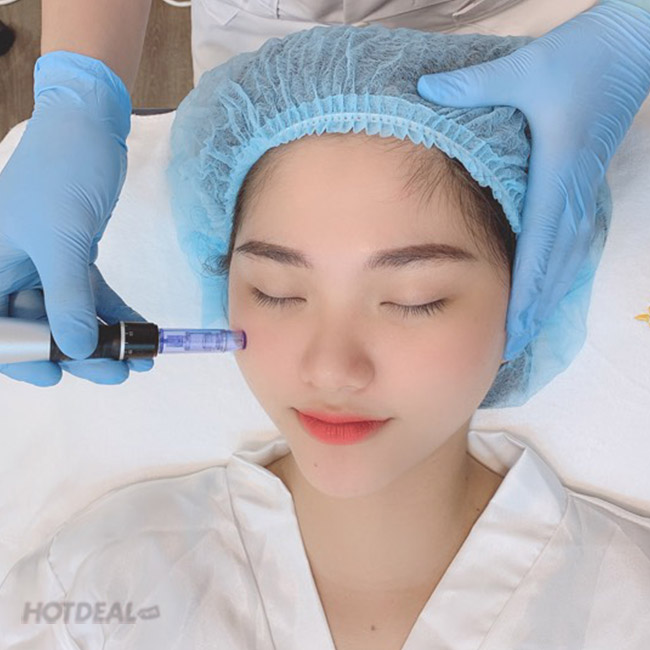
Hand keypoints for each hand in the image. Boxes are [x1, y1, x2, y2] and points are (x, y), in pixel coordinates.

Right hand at [0, 51, 152, 385]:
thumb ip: (67, 299)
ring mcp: (43, 264)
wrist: (89, 128)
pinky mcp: (73, 256)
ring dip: (106, 336)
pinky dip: (116, 312)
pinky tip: (143, 329)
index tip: (57, 378)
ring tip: (141, 358)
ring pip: (70, 314)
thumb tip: (77, 351)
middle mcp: (11, 269)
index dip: (23, 359)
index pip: (0, 329)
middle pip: (39, 328)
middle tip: (119, 372)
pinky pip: (92, 294)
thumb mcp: (62, 241)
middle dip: (80, 353)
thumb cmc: (62, 174)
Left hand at [417, 0, 649, 359]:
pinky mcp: (580, 190)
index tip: (512, 331)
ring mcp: (580, 197)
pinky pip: (568, 246)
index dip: (525, 295)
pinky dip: (554, 276)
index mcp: (555, 179)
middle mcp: (570, 198)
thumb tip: (424, 89)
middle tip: (511, 348)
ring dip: (544, 300)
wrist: (629, 51)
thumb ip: (474, 86)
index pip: (539, 250)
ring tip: (523, 332)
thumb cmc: (579, 62)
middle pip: (553, 269)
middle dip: (533, 312)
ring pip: (563, 262)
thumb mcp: (524, 70)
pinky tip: (541, 292)